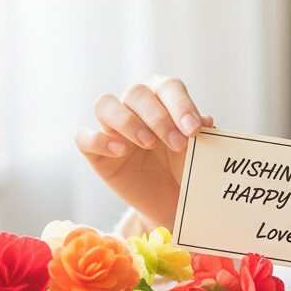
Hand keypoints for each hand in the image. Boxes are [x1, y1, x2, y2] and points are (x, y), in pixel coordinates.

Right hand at [75, 75, 213, 232]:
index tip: (195, 129)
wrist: (172, 203)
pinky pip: (84, 137)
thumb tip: (206, 119)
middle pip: (136, 93)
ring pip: (105, 105)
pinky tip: (120, 151)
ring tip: (149, 144)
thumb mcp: (199, 154)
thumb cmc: (185, 170)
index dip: (181, 105)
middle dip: (159, 117)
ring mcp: (112, 128)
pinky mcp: (95, 152)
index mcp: (162, 98)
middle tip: (178, 144)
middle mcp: (134, 107)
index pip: (167, 87)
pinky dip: (99, 140)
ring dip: (128, 122)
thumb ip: (203, 136)